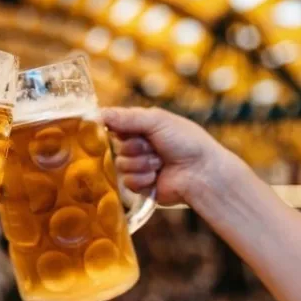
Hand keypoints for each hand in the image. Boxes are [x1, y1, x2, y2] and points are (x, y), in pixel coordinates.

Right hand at [102, 107, 240, 205]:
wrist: (203, 173)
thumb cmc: (186, 141)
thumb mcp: (156, 120)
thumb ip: (126, 117)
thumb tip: (97, 114)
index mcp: (141, 126)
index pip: (113, 124)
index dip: (112, 127)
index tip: (110, 128)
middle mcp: (137, 146)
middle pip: (115, 146)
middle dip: (134, 147)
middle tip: (153, 147)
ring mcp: (138, 166)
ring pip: (121, 165)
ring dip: (141, 163)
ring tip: (160, 163)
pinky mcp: (140, 186)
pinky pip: (127, 182)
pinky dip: (143, 178)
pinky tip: (158, 176)